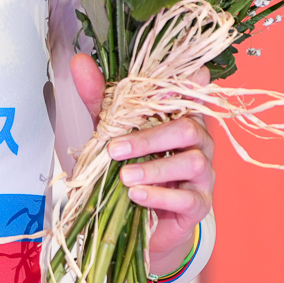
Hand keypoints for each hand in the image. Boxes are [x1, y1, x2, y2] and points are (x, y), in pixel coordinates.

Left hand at [71, 53, 214, 274]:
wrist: (144, 219)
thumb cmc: (134, 166)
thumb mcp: (113, 130)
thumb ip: (99, 98)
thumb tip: (79, 62)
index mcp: (182, 118)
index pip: (191, 94)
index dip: (186, 85)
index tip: (168, 84)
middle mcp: (199, 142)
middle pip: (188, 128)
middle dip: (150, 138)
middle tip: (115, 149)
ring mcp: (204, 174)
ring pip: (193, 162)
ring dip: (155, 169)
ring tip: (125, 177)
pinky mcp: (200, 205)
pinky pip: (187, 198)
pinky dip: (159, 196)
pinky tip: (137, 195)